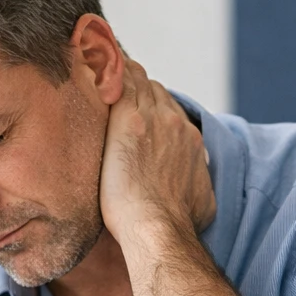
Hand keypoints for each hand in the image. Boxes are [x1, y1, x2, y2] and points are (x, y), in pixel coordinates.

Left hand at [98, 59, 214, 243]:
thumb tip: (197, 193)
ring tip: (98, 71)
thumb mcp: (202, 202)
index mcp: (190, 139)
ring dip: (121, 77)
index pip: (169, 108)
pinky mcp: (129, 120)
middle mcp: (175, 122)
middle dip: (135, 88)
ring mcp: (153, 118)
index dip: (151, 106)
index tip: (136, 111)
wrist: (158, 226)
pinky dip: (109, 74)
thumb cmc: (176, 223)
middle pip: (154, 90)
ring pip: (138, 81)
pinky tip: (93, 68)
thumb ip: (197, 185)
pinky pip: (121, 82)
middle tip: (110, 88)